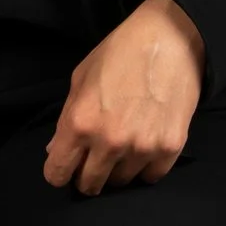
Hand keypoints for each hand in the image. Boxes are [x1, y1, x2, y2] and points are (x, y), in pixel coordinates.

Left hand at [44, 0, 205, 194]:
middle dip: (85, 176)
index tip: (65, 168)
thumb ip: (67, 119)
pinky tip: (142, 147)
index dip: (58, 173)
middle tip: (92, 160)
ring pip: (121, 182)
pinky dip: (144, 167)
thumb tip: (55, 151)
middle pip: (89, 185)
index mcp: (80, 122)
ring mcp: (141, 148)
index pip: (58, 173)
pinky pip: (150, 177)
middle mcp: (109, 141)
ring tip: (121, 145)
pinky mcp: (170, 148)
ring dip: (116, 170)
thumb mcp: (80, 79)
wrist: (168, 40)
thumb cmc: (118, 54)